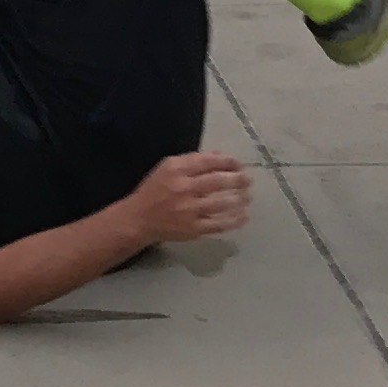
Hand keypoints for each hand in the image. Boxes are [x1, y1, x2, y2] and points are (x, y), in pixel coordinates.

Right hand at [122, 151, 250, 245]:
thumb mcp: (167, 168)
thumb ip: (192, 161)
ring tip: (248, 196)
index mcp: (176, 170)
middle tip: (248, 180)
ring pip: (222, 203)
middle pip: (218, 181)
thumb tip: (220, 157)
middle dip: (238, 180)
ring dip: (239, 199)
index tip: (238, 164)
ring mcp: (190, 210)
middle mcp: (184, 188)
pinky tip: (244, 216)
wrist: (139, 219)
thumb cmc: (155, 190)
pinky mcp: (194, 228)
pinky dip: (234, 220)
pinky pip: (219, 224)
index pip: (208, 162)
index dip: (228, 162)